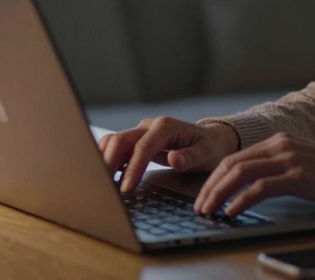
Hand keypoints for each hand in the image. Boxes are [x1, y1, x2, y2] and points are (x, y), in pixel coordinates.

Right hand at [98, 117, 240, 191]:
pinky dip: (108, 160)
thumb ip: (190, 157)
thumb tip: (174, 160)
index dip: (132, 168)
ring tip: (102, 184)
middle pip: (120, 140)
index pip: (142, 147)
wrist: (212, 139)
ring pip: (113, 141)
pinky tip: (108, 177)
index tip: (126, 188)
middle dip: (109, 163)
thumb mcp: (208, 154)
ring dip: (104, 160)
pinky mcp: (137, 141)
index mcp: (166, 126)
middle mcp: (150, 126)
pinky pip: (116, 148)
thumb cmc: (210, 147)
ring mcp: (141, 132)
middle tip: (104, 188)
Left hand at [193, 132, 314, 216]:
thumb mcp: (306, 166)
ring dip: (218, 193)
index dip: (214, 176)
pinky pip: (261, 188)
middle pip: (232, 163)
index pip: (236, 157)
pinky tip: (232, 212)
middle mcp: (282, 145)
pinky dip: (241, 200)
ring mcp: (291, 159)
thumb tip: (253, 190)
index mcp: (281, 141)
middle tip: (198, 205)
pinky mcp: (300, 176)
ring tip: (207, 211)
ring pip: (240, 173)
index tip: (203, 194)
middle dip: (209, 186)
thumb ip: (281, 170)